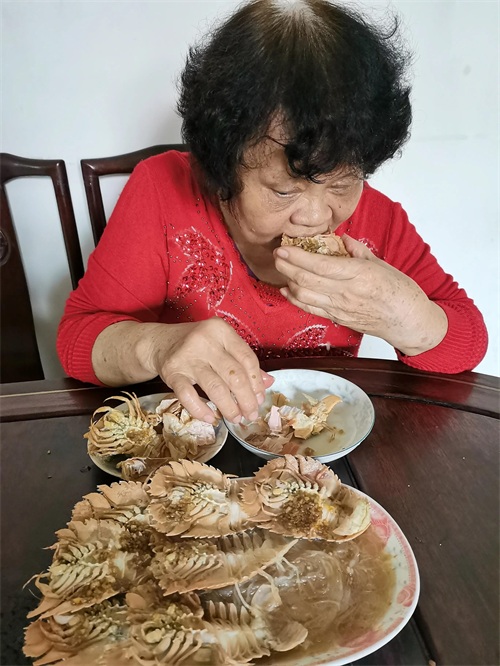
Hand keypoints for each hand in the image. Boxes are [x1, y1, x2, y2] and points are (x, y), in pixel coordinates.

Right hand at [146, 317, 273, 423]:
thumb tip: (269, 382)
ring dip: (229, 408)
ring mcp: (187, 357)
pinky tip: (212, 419)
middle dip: (247, 400)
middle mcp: (205, 341)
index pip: (247, 358)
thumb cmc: (196, 345)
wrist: (159, 342)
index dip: (257, 383)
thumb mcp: (221, 345)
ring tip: (236, 418)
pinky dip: (201, 411)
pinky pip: (189, 396)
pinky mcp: (172, 372)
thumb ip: (243, 361)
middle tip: (251, 414)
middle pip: (235, 375)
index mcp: (221, 330)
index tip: (260, 399)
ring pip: (215, 388)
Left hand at [274, 235, 446, 354]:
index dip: (297, 256)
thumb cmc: (401, 292)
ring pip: (304, 295)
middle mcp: (346, 292)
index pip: (319, 264)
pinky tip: (287, 290)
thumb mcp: (383, 264)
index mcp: (358, 274)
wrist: (408, 322)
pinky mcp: (337, 318)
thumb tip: (341, 239)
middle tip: (277, 254)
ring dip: (288, 281)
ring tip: (281, 268)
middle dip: (286, 266)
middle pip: (306, 279)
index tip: (284, 247)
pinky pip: (310, 308)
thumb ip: (358, 251)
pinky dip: (295, 299)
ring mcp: (339, 308)